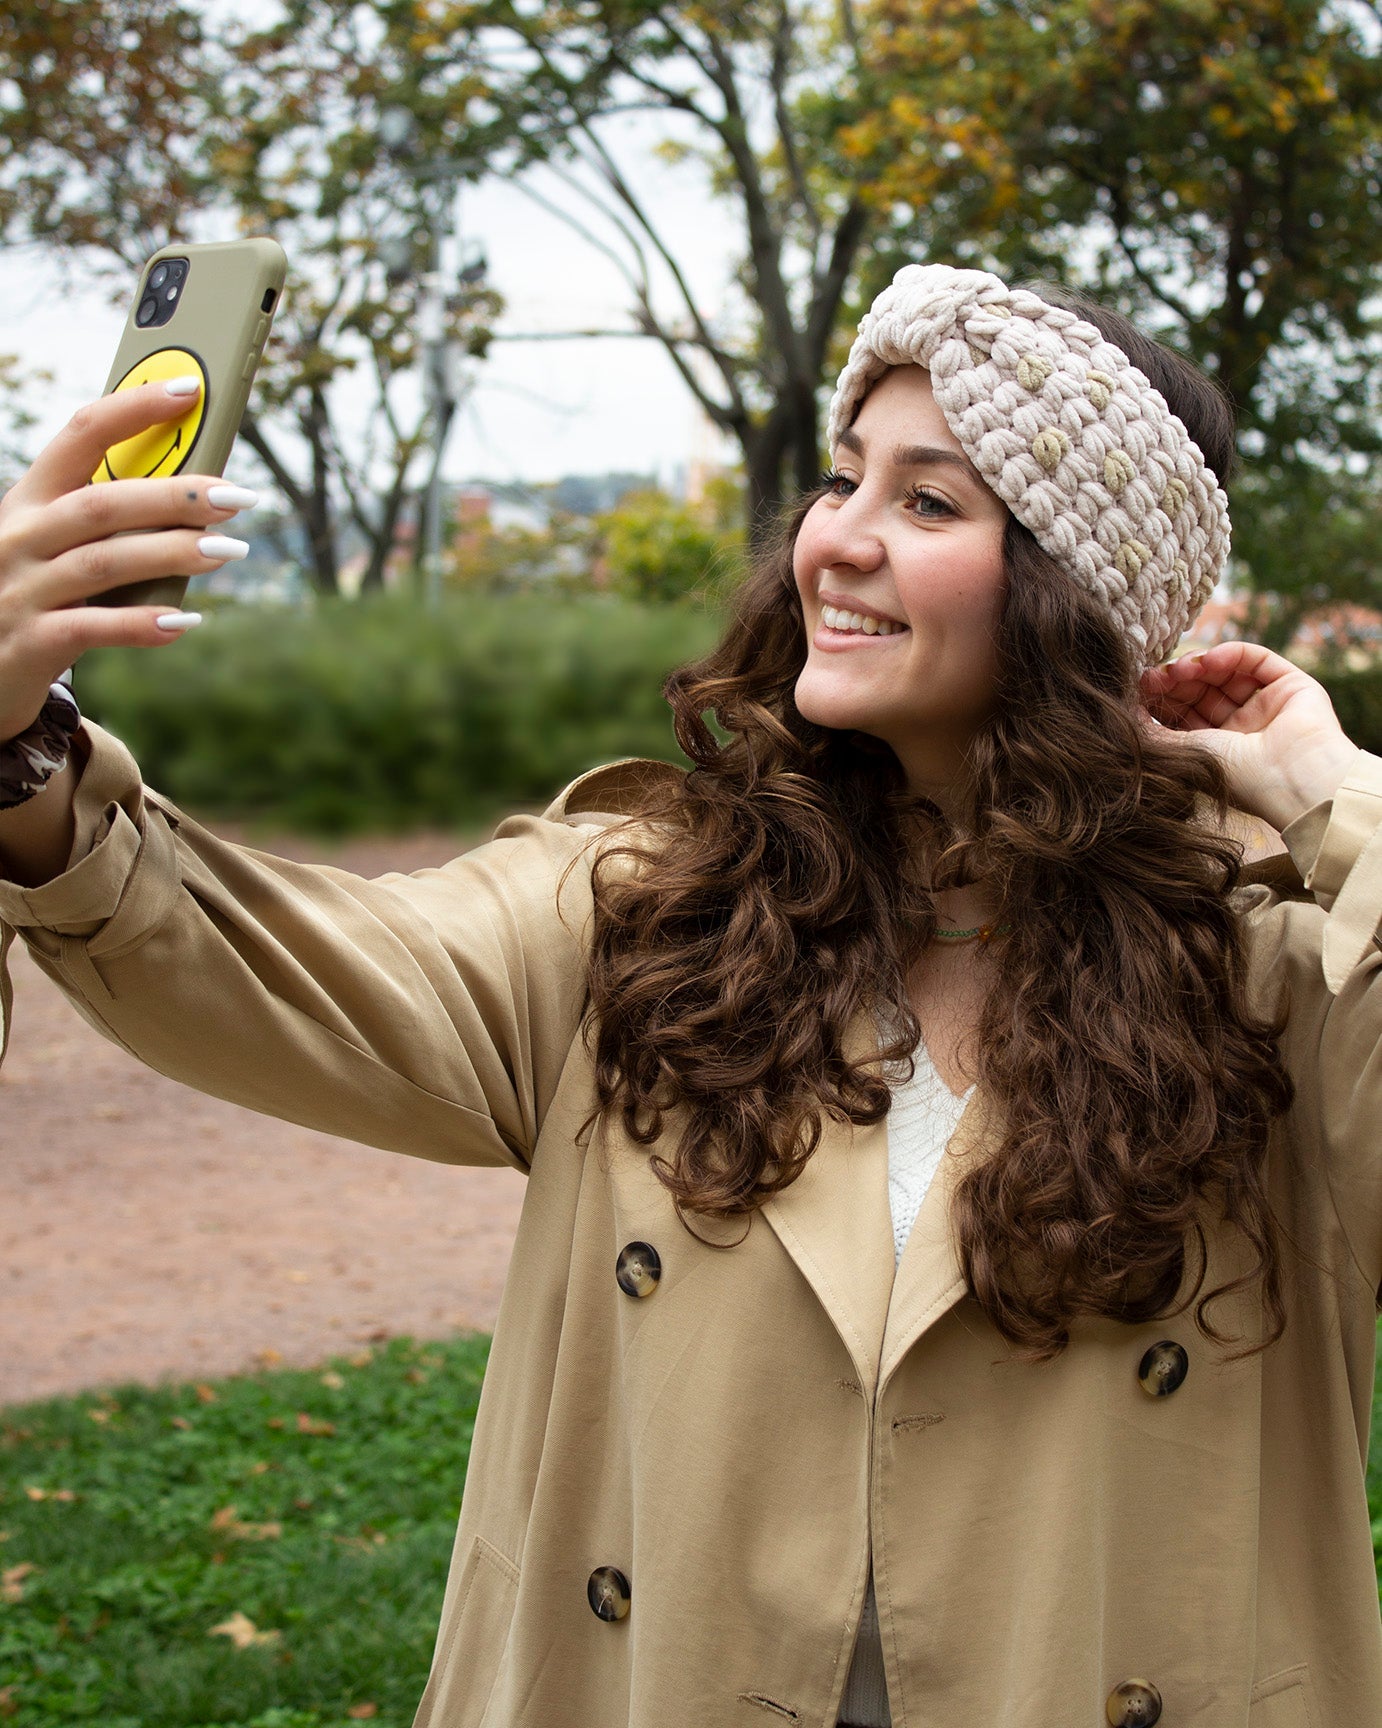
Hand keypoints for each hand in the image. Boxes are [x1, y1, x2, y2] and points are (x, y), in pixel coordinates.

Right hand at [0, 379, 254, 741]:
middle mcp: (20, 537)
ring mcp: (21, 589)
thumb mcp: (60, 544)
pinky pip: (92, 628)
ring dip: (171, 554)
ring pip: (104, 563)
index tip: (191, 390)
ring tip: (229, 550)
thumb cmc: (40, 592)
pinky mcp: (31, 641)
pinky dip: (140, 624)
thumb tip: (197, 489)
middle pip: (102, 503)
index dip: (134, 408)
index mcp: (30, 498)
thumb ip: (110, 518)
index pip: (80, 434)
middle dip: (174, 496)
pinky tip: (184, 621)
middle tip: (236, 497)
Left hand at [1139, 641, 1362, 831]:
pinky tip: (1207, 661)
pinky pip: (1255, 659)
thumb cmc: (1235, 778)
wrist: (1292, 781)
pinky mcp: (1291, 685)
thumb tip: (1124, 711)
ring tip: (1179, 668)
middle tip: (1155, 675)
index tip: (1139, 687)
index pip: (1185, 714)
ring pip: (1225, 673)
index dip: (1163, 698)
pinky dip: (1229, 653)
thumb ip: (1152, 732)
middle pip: (1202, 691)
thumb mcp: (1183, 753)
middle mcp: (1243, 728)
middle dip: (1176, 680)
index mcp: (1218, 750)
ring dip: (1198, 665)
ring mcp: (1267, 706)